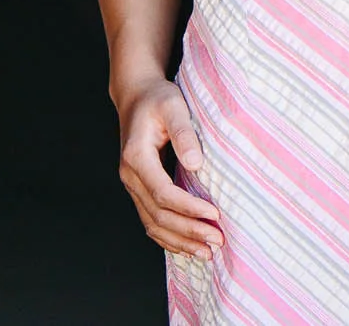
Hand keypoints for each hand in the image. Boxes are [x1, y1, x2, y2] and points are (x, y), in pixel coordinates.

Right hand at [116, 75, 222, 257]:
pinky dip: (169, 238)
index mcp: (136, 157)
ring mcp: (133, 185)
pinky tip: (188, 247)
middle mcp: (130, 176)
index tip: (215, 214)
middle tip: (217, 240)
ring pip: (153, 225)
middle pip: (158, 215)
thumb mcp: (173, 105)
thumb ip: (184, 133)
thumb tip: (196, 164)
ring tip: (207, 253)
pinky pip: (151, 222)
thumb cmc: (157, 98)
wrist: (137, 96)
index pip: (162, 193)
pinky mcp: (139, 190)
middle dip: (189, 231)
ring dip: (180, 241)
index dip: (188, 208)